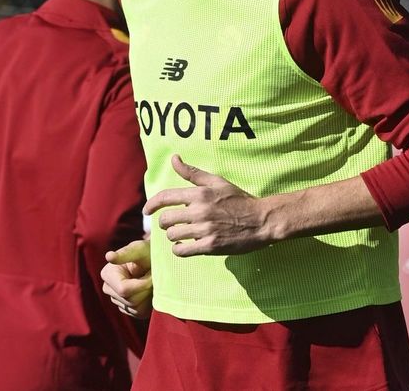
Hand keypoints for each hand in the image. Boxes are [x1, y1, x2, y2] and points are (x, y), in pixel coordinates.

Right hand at [101, 239, 152, 319]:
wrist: (154, 260)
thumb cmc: (146, 252)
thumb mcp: (139, 249)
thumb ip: (126, 253)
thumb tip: (109, 256)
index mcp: (108, 274)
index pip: (124, 290)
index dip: (143, 284)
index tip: (153, 274)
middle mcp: (109, 289)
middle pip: (130, 301)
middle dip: (147, 290)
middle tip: (155, 277)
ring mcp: (117, 300)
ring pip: (136, 309)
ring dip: (149, 297)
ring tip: (152, 282)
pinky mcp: (127, 309)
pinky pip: (140, 314)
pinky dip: (149, 304)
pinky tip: (150, 291)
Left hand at [143, 154, 271, 256]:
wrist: (261, 220)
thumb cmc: (239, 199)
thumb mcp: (217, 182)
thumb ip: (192, 172)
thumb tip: (174, 158)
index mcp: (200, 193)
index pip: (165, 197)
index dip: (151, 204)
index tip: (147, 210)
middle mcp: (200, 211)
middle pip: (166, 219)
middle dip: (165, 222)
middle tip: (171, 224)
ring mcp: (205, 230)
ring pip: (173, 235)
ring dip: (173, 236)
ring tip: (181, 234)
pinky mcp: (210, 246)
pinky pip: (182, 251)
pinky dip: (179, 249)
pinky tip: (184, 246)